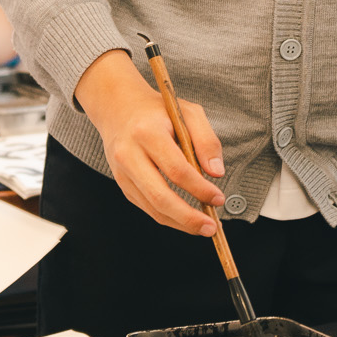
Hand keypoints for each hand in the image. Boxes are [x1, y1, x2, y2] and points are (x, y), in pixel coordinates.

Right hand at [74, 48, 224, 234]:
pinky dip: (169, 217)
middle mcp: (129, 154)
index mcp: (147, 132)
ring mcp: (121, 172)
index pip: (176, 169)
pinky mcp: (122, 183)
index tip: (218, 198)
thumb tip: (216, 173)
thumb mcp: (188, 112)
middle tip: (211, 227)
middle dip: (188, 218)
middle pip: (160, 196)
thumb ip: (206, 140)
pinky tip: (186, 217)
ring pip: (152, 208)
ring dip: (180, 223)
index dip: (200, 188)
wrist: (117, 108)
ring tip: (203, 228)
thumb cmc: (157, 111)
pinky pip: (147, 207)